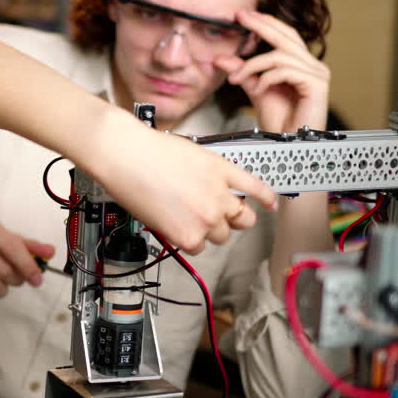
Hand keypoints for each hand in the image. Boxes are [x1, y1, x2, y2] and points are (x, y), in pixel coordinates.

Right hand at [79, 119, 278, 255]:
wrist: (127, 156)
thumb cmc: (149, 150)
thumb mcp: (194, 154)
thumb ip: (211, 174)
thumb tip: (213, 190)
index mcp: (223, 170)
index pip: (257, 189)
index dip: (266, 200)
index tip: (270, 205)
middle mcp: (221, 195)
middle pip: (244, 220)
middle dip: (233, 218)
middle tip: (216, 215)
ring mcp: (207, 217)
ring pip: (222, 236)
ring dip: (208, 230)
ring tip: (186, 217)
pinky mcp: (190, 236)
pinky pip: (199, 247)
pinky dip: (189, 240)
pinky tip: (175, 226)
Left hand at [214, 10, 329, 133]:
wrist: (288, 145)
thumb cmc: (278, 121)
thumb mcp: (256, 89)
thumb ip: (242, 71)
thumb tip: (220, 58)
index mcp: (302, 64)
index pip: (285, 35)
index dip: (266, 23)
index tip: (243, 15)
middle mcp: (313, 66)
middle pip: (287, 36)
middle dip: (261, 25)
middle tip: (240, 17)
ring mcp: (317, 74)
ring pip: (281, 55)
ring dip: (253, 65)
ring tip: (237, 78)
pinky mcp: (317, 85)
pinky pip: (286, 70)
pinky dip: (267, 78)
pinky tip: (259, 89)